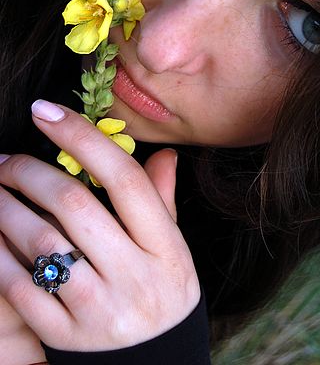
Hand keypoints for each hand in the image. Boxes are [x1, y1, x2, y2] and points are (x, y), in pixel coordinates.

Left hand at [0, 101, 199, 351]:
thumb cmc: (163, 293)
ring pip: (41, 243)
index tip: (47, 112)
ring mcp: (99, 310)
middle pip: (74, 205)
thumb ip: (162, 200)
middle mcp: (135, 276)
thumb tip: (162, 154)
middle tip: (5, 159)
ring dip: (5, 207)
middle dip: (30, 171)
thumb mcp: (174, 249)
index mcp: (166, 247)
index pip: (125, 179)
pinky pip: (19, 286)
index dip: (83, 138)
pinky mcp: (66, 337)